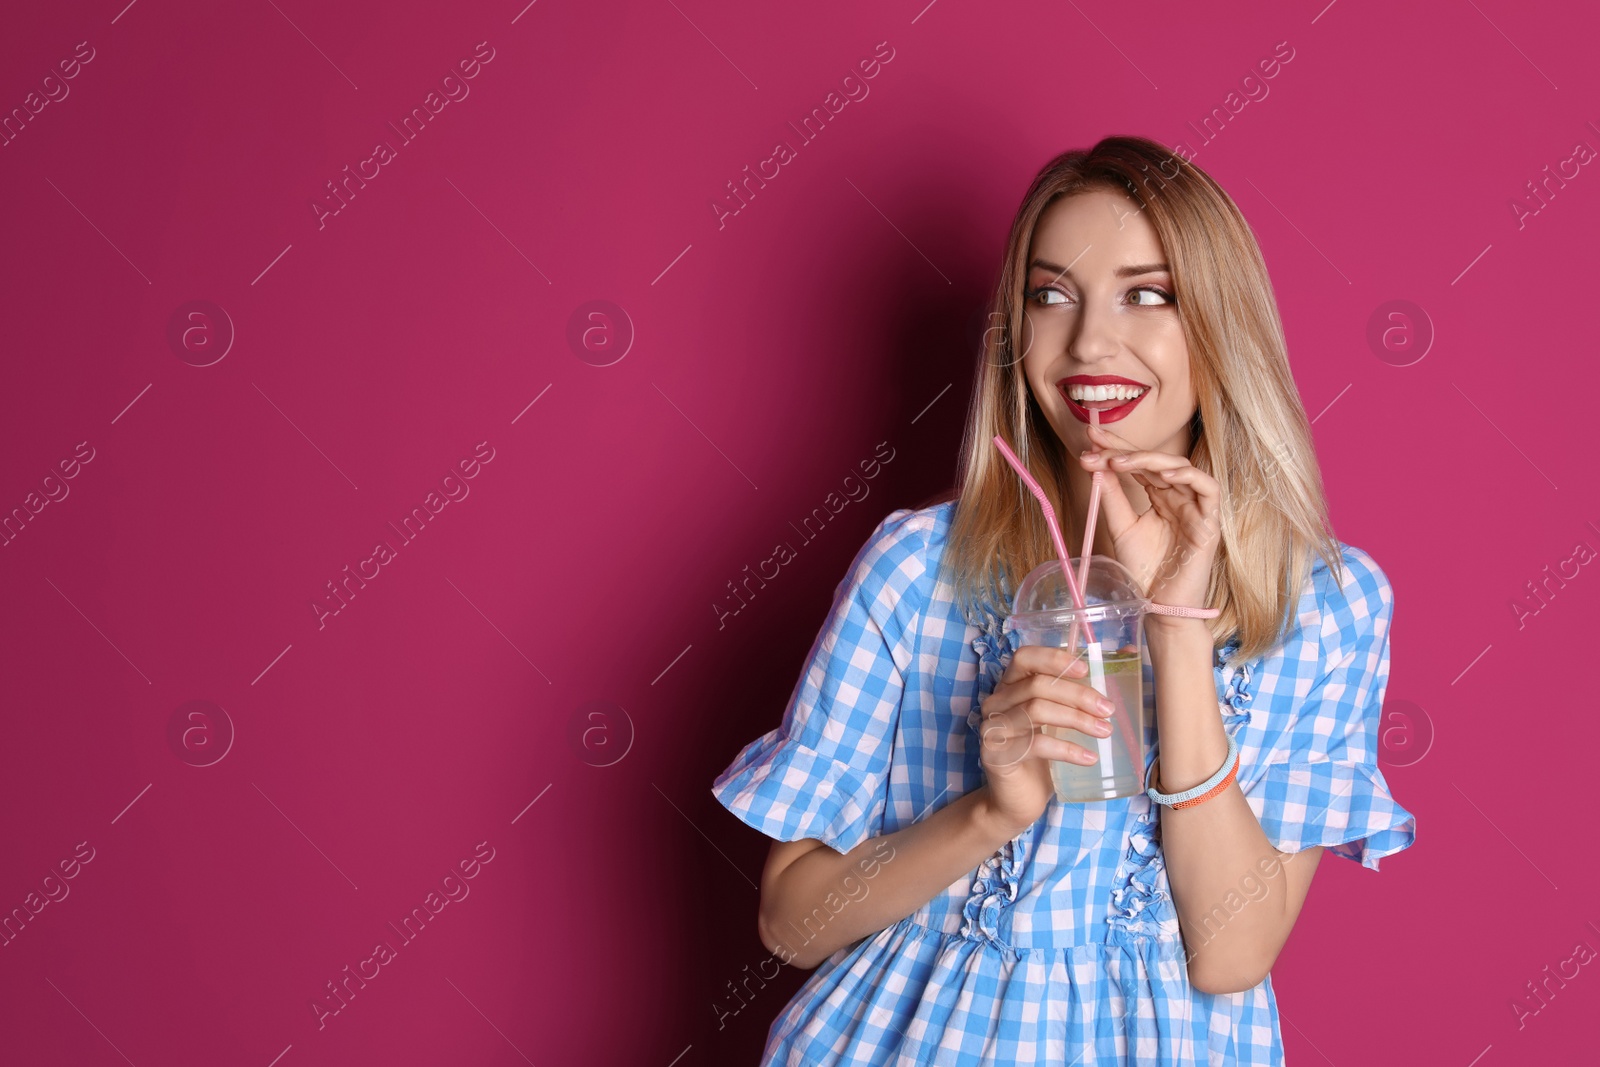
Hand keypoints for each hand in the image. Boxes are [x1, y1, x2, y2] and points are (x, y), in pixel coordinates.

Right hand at [977, 644, 1118, 836]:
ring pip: (1036, 710)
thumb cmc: (1041, 756)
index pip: (1024, 658)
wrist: (1015, 801)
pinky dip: (1067, 749)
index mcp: (1009, 686)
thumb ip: (1080, 692)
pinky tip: (1089, 758)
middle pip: (1036, 685)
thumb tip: (1127, 654)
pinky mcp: (996, 755)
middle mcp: (996, 702)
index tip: (1086, 670)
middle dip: (1078, 695)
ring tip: (1104, 732)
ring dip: (1076, 719)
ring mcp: (993, 728)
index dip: (1054, 658)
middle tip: (1108, 710)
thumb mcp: (1060, 720)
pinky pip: (1036, 745)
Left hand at [1078, 421, 1220, 612]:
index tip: (1091, 438)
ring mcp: (1196, 508)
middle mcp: (1179, 498)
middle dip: (1126, 451)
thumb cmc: (1143, 569)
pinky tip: (1165, 474)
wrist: (1158, 605)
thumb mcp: (1121, 527)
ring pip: (1182, 469)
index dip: (1118, 449)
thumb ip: (1111, 496)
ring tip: (1122, 461)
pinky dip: (1189, 477)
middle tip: (1098, 446)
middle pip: (1157, 462)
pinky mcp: (1210, 522)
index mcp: (1159, 497)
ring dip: (1151, 460)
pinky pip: (1208, 490)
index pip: (1140, 465)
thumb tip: (1095, 464)